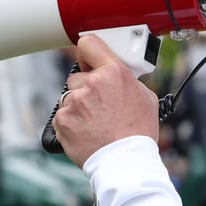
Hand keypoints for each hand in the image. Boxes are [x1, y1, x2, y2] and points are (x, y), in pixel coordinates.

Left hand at [53, 34, 158, 166]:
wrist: (124, 160)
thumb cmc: (137, 132)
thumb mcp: (145, 97)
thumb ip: (126, 80)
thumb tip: (116, 73)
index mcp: (113, 73)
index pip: (89, 44)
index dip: (87, 50)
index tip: (87, 56)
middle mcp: (90, 84)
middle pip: (77, 77)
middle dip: (85, 88)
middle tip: (100, 105)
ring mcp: (73, 102)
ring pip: (69, 97)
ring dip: (78, 106)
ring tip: (95, 121)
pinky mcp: (61, 119)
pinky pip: (61, 115)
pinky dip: (70, 122)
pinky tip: (85, 130)